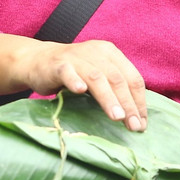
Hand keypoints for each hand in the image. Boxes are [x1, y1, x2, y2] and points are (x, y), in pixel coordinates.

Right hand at [0, 33, 147, 130]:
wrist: (37, 61)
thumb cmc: (73, 73)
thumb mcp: (98, 75)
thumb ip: (115, 88)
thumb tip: (137, 118)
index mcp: (110, 53)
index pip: (132, 77)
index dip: (139, 101)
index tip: (142, 123)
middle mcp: (96, 52)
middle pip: (117, 79)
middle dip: (128, 104)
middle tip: (134, 126)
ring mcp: (76, 57)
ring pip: (97, 77)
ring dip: (108, 98)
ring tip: (117, 116)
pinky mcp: (57, 65)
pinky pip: (68, 72)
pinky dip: (75, 81)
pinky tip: (80, 91)